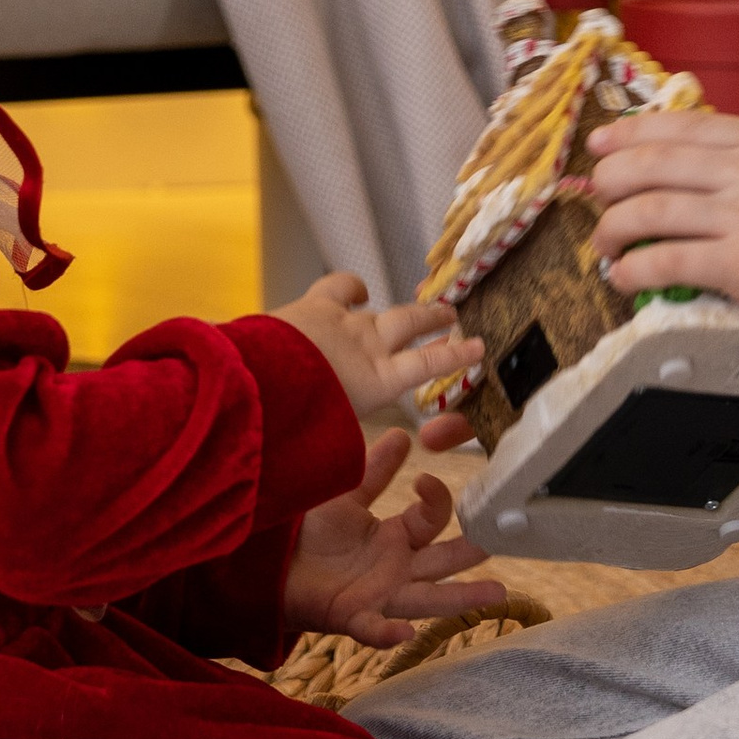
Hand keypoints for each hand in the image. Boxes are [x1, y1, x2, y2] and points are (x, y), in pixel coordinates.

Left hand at [274, 272, 481, 436]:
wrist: (260, 383)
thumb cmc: (296, 420)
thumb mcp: (330, 437)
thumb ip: (342, 434)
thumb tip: (336, 452)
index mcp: (378, 380)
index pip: (427, 365)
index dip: (456, 356)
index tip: (479, 348)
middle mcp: (369, 344)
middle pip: (411, 325)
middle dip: (434, 320)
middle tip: (453, 316)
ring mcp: (345, 320)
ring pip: (383, 307)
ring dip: (403, 306)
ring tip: (420, 302)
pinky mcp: (317, 305)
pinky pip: (341, 287)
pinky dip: (352, 286)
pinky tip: (357, 289)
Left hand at [283, 427, 508, 646]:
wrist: (272, 567)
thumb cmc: (312, 535)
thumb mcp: (347, 497)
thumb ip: (374, 471)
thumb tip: (403, 435)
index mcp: (398, 537)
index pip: (433, 519)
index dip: (437, 500)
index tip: (424, 480)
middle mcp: (399, 569)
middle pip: (445, 561)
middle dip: (473, 552)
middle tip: (504, 540)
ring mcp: (382, 597)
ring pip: (429, 598)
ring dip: (461, 598)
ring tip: (496, 594)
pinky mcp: (354, 618)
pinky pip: (374, 628)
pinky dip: (388, 633)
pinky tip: (404, 632)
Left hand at [586, 109, 738, 418]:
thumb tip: (700, 179)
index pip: (683, 125)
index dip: (632, 132)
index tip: (604, 140)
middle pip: (654, 162)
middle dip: (610, 177)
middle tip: (594, 193)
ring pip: (649, 209)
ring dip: (613, 228)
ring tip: (604, 244)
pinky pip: (663, 261)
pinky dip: (633, 270)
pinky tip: (624, 278)